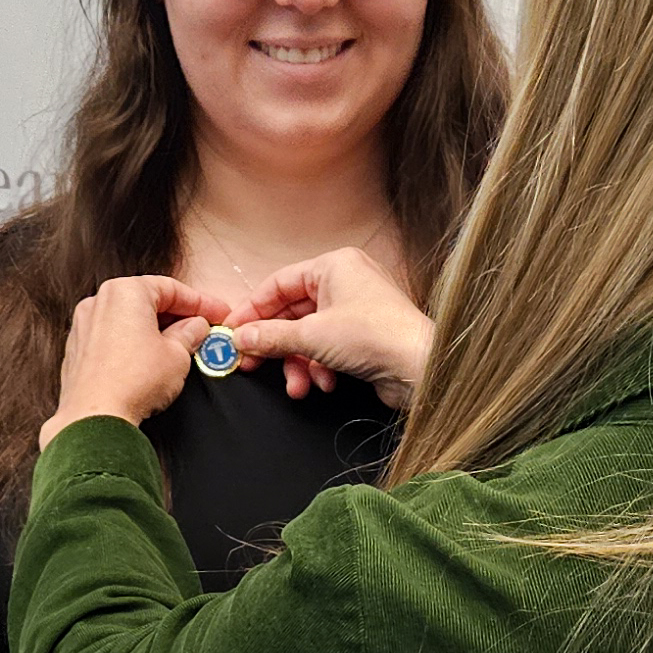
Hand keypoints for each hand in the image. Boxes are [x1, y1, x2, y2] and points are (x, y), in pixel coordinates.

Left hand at [39, 275, 230, 449]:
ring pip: (129, 319)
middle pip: (148, 301)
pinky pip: (113, 337)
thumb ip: (190, 334)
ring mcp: (84, 325)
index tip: (217, 314)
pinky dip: (134, 344)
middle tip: (202, 330)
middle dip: (178, 316)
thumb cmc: (131, 382)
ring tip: (180, 348)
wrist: (95, 418)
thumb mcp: (178, 355)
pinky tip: (151, 361)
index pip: (172, 289)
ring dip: (156, 330)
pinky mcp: (78, 350)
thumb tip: (195, 328)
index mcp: (125, 291)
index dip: (201, 303)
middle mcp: (99, 302)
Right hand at [223, 249, 431, 408]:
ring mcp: (356, 310)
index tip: (232, 331)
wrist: (420, 368)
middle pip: (293, 313)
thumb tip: (241, 338)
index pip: (279, 283)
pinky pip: (328, 349)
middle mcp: (345, 282)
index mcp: (333, 266)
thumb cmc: (375, 336)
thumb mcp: (311, 336)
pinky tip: (324, 383)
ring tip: (297, 386)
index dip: (253, 309)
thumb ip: (270, 336)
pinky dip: (321, 367)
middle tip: (250, 364)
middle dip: (275, 344)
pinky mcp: (364, 337)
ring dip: (299, 363)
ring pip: (309, 336)